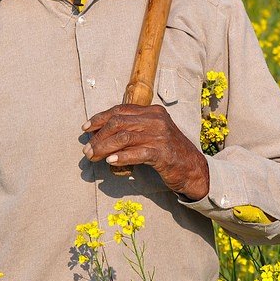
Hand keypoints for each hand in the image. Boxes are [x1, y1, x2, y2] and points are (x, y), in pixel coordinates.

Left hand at [82, 104, 209, 199]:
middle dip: (98, 136)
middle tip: (87, 150)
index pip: (119, 110)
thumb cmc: (168, 152)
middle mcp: (156, 119)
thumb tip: (100, 134)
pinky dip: (121, 157)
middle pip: (118, 123)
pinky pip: (137, 153)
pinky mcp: (163, 153)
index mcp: (152, 111)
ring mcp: (160, 135)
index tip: (85, 129)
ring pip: (124, 137)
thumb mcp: (151, 134)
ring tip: (93, 157)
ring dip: (104, 148)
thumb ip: (132, 130)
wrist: (193, 169)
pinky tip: (110, 161)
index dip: (99, 118)